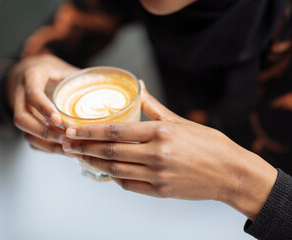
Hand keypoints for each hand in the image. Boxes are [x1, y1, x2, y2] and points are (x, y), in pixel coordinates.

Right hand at [7, 54, 77, 154]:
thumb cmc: (52, 71)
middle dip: (44, 132)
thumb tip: (104, 87)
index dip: (44, 109)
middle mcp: (20, 95)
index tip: (60, 121)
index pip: (32, 94)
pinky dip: (48, 148)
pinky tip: (66, 151)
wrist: (31, 72)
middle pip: (22, 119)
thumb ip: (79, 78)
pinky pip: (31, 140)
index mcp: (32, 77)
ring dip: (47, 144)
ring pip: (25, 133)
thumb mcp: (64, 69)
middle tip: (67, 138)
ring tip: (69, 148)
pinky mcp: (25, 124)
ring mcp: (20, 111)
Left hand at [63, 81, 276, 219]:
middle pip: (109, 151)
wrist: (231, 173)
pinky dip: (113, 177)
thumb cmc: (208, 144)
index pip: (115, 131)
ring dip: (92, 163)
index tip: (72, 129)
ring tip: (78, 157)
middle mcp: (156, 154)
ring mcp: (157, 175)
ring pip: (115, 169)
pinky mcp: (160, 191)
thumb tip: (139, 88)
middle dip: (83, 147)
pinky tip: (103, 171)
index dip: (89, 131)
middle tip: (66, 143)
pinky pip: (129, 185)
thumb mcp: (181, 121)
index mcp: (161, 132)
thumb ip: (155, 107)